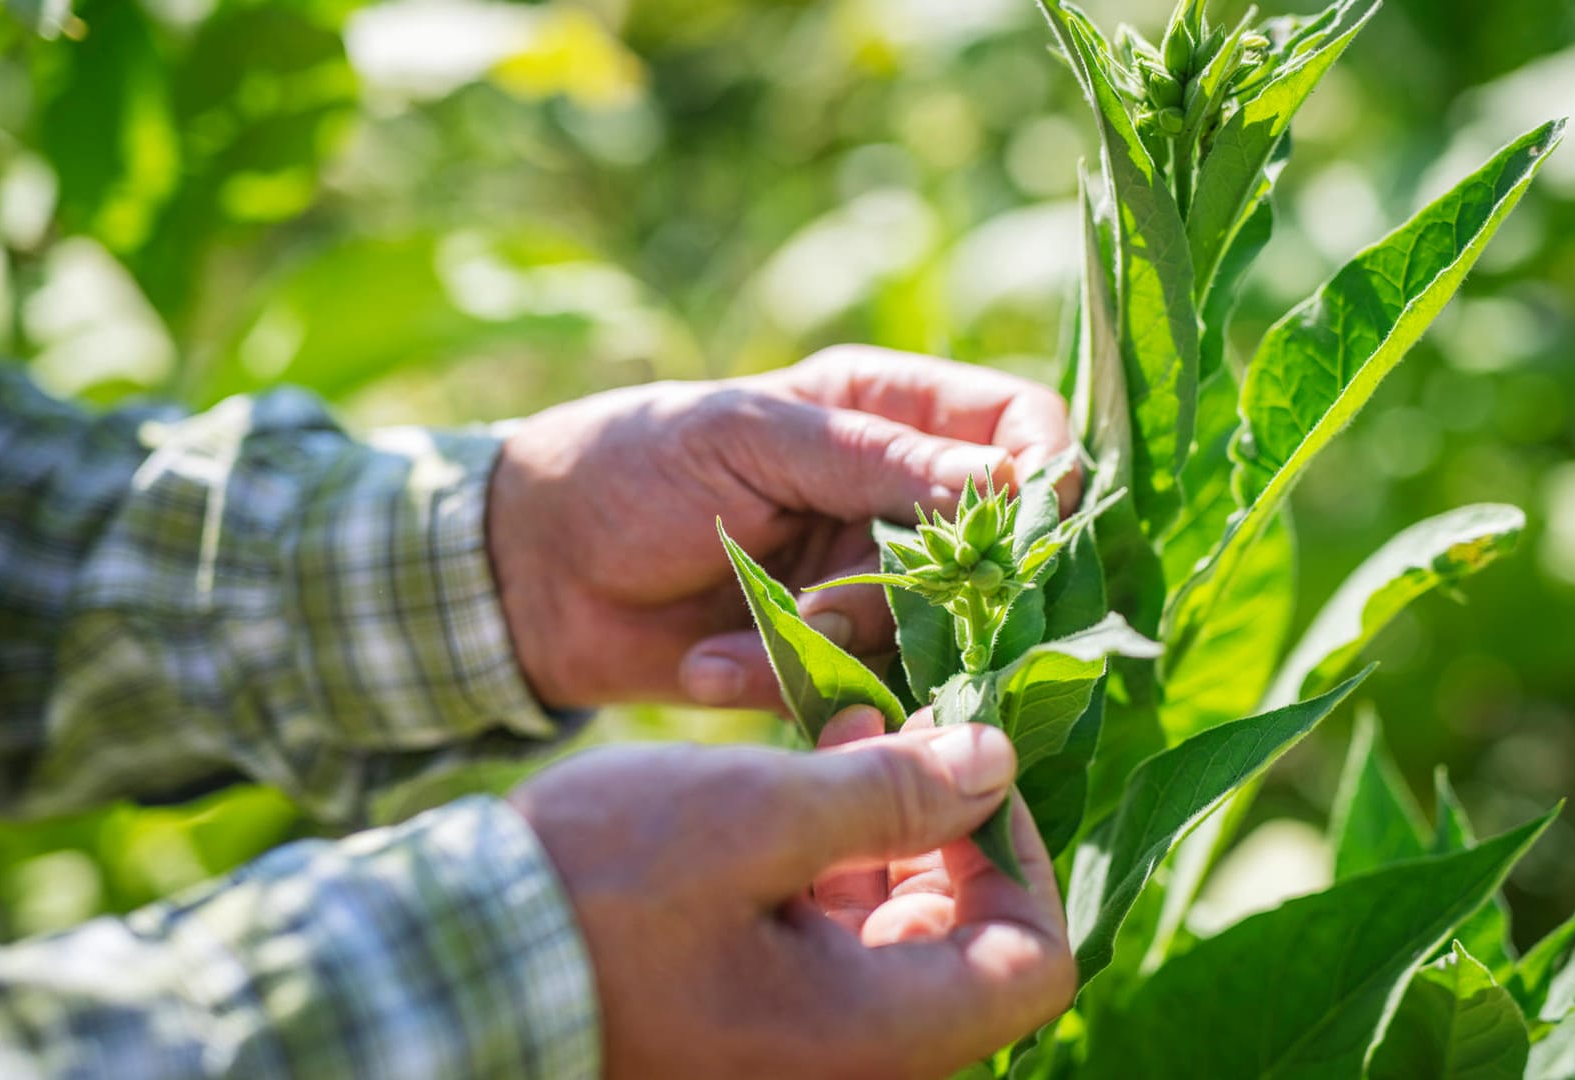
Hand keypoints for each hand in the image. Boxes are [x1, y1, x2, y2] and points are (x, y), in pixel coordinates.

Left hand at [487, 346, 1072, 709]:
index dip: (1042, 475)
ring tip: (750, 630)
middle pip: (991, 549)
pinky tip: (711, 664)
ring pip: (935, 632)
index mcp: (885, 411)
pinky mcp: (831, 659)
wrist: (532, 570)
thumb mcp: (750, 440)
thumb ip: (876, 461)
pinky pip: (862, 687)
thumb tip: (1008, 482)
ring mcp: (866, 582)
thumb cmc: (631, 464)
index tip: (1018, 528)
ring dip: (840, 642)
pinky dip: (790, 683)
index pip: (1019, 428)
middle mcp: (893, 496)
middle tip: (832, 605)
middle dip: (921, 588)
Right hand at [508, 716, 1072, 1078]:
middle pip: (971, 949)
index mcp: (872, 1037)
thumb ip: (892, 794)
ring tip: (844, 733)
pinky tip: (798, 787)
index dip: (1023, 854)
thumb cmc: (600, 889)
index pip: (1035, 961)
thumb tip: (996, 761)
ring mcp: (799, 1053)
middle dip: (952, 830)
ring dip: (891, 836)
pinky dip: (833, 869)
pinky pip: (833, 952)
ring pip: (902, 942)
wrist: (450, 965)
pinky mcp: (752, 1029)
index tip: (971, 768)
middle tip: (906, 731)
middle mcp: (852, 1066)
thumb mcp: (756, 815)